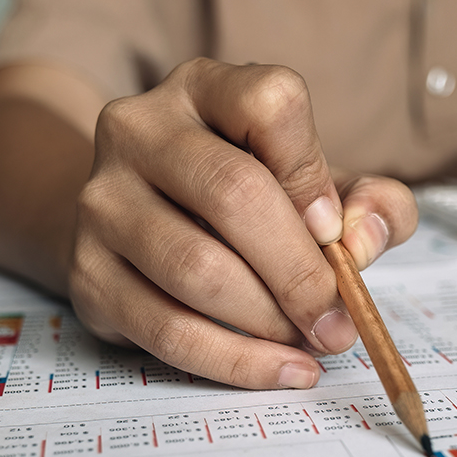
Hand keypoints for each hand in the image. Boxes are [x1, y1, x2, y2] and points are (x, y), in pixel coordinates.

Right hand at [69, 58, 416, 389]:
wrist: (137, 224)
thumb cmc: (245, 201)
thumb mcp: (314, 184)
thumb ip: (369, 202)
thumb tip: (365, 239)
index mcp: (204, 88)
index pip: (270, 102)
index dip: (313, 173)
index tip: (335, 232)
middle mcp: (140, 129)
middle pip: (234, 193)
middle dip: (301, 271)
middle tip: (338, 321)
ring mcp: (103, 199)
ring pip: (197, 268)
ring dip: (270, 320)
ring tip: (308, 340)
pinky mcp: (87, 272)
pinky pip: (167, 329)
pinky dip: (237, 361)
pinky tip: (281, 369)